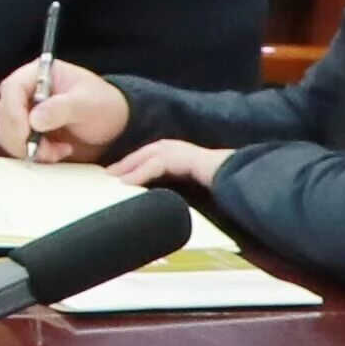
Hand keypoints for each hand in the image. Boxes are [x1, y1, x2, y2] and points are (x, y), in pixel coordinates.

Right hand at [0, 59, 132, 165]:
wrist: (116, 125)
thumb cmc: (105, 105)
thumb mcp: (89, 103)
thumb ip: (63, 108)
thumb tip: (35, 119)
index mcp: (40, 75)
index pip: (11, 88)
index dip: (13, 111)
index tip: (26, 132)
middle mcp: (27, 92)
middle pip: (4, 113)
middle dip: (21, 136)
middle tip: (44, 147)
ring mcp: (26, 114)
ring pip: (6, 133)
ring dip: (28, 148)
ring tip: (56, 151)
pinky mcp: (29, 133)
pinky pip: (17, 146)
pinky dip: (34, 155)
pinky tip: (57, 152)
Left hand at [111, 138, 231, 192]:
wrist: (238, 177)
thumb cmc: (217, 183)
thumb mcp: (189, 184)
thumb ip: (173, 185)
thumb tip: (156, 197)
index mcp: (177, 153)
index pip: (147, 156)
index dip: (131, 164)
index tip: (115, 175)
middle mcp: (177, 148)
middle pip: (143, 153)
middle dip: (124, 163)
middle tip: (106, 174)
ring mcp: (181, 151)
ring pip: (146, 158)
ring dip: (128, 168)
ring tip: (112, 179)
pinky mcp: (184, 159)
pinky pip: (156, 166)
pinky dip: (140, 174)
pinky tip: (127, 184)